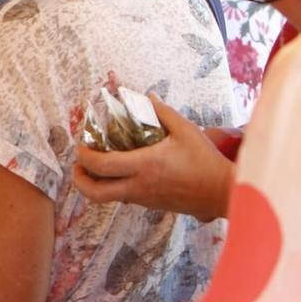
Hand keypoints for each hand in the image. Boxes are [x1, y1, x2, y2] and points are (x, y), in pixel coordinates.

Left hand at [72, 96, 233, 221]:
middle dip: (79, 180)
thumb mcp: (185, 130)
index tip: (80, 145)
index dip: (84, 156)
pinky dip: (115, 186)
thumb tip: (147, 96)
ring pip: (108, 198)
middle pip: (95, 193)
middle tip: (78, 165)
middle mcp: (139, 186)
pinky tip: (122, 172)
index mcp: (144, 166)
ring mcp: (143, 199)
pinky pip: (125, 198)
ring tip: (98, 166)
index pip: (101, 165)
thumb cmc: (205, 160)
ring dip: (96, 184)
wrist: (222, 192)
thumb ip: (162, 112)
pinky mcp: (151, 205)